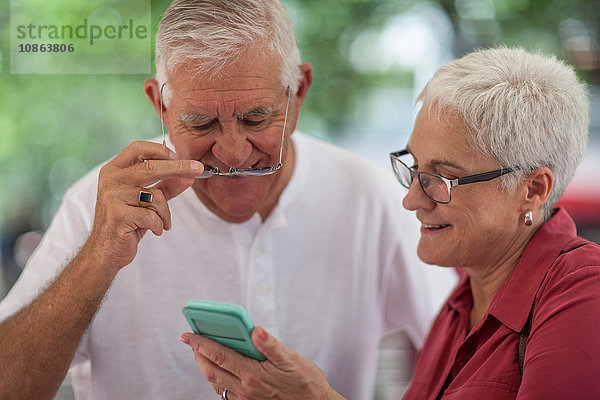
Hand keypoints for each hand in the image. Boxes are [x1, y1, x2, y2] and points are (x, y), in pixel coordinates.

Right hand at [83, 140, 202, 269]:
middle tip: (198, 168)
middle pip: (151, 166)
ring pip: (155, 196)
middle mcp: (110, 179)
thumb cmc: (128, 223)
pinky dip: (159, 225)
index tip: (180, 156)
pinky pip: (152, 216)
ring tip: (162, 223)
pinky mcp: (117, 215)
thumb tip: (190, 176)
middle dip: (179, 167)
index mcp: (114, 170)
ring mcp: (112, 196)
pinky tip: (155, 230)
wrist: (105, 251)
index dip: (161, 150)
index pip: (138, 148)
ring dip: (166, 213)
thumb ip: (166, 186)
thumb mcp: (147, 201)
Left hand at [179, 326, 345, 399]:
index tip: (187, 333)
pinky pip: (224, 391)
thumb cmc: (305, 381)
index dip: (200, 343)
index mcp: (253, 375)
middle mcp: (245, 389)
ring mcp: (245, 399)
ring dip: (204, 365)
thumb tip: (256, 329)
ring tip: (199, 350)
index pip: (219, 355)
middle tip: (190, 339)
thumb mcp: (291, 359)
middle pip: (211, 370)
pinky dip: (216, 378)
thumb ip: (271, 345)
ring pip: (215, 382)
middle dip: (197, 353)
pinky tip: (218, 368)